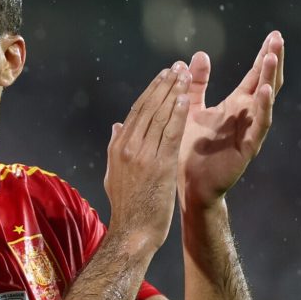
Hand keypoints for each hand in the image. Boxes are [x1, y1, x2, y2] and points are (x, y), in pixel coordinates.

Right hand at [104, 63, 190, 253]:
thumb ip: (116, 147)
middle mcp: (127, 147)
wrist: (133, 232)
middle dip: (163, 85)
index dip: (151, 91)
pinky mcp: (159, 165)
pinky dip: (177, 114)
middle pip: (147, 108)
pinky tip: (185, 98)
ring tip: (184, 75)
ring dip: (173, 93)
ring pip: (159, 116)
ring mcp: (142, 155)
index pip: (136, 112)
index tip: (163, 76)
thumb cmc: (128, 207)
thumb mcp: (115, 174)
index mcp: (118, 147)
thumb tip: (117, 126)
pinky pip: (169, 133)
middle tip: (176, 67)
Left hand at [178, 31, 284, 209]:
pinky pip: (260, 125)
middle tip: (278, 38)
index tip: (274, 34)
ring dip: (269, 78)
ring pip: (266, 101)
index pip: (254, 75)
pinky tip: (265, 91)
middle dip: (272, 60)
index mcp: (236, 105)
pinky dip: (264, 107)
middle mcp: (247, 116)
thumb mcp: (192, 109)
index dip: (264, 56)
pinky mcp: (248, 148)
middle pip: (266, 82)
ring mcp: (250, 131)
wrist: (188, 185)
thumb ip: (197, 84)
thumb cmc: (191, 150)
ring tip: (271, 57)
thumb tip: (199, 55)